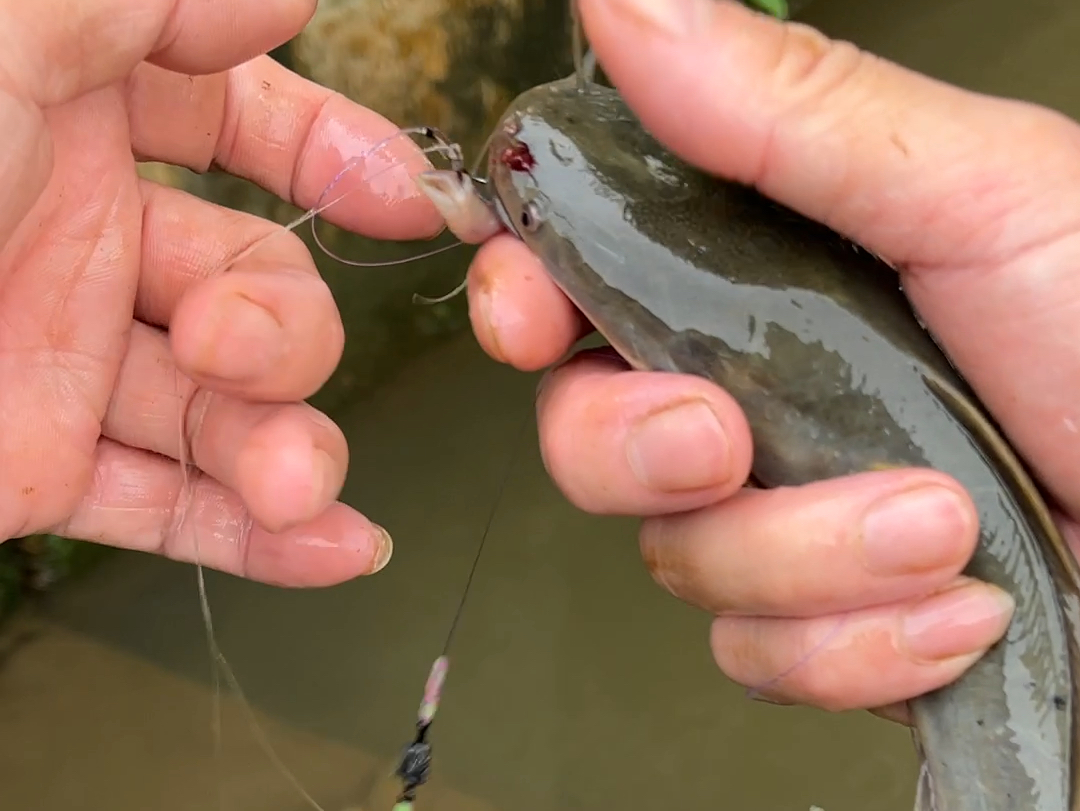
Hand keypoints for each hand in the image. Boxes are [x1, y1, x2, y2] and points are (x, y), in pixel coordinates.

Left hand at [0, 0, 441, 585]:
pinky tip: (335, 545)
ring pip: (220, 401)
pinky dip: (255, 533)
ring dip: (288, 443)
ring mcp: (53, 353)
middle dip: (285, 322)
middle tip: (233, 340)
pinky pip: (160, 499)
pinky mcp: (25, 461)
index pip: (234, 117)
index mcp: (54, 101)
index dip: (333, 154)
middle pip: (250, 278)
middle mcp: (67, 224)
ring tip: (297, 475)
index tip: (409, 196)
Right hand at [467, 0, 1079, 717]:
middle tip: (725, 438)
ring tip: (942, 522)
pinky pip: (760, 655)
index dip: (526, 300)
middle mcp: (754, 394)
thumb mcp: (974, 193)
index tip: (530, 317)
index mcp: (762, 278)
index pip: (580, 283)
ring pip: (680, 559)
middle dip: (631, 450)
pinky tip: (956, 611)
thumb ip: (790, 109)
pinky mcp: (824, 621)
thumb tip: (629, 8)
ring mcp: (782, 516)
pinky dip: (857, 647)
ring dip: (805, 556)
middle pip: (585, 437)